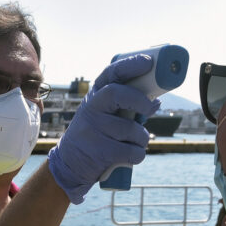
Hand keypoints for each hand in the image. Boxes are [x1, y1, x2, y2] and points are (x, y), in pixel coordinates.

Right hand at [47, 55, 159, 203]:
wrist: (69, 164)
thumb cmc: (96, 134)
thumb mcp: (104, 114)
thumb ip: (126, 105)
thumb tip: (156, 100)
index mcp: (96, 96)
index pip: (112, 73)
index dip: (131, 65)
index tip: (148, 61)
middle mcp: (92, 108)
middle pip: (117, 94)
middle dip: (140, 100)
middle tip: (151, 107)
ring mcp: (94, 130)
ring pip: (131, 129)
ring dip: (142, 138)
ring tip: (137, 142)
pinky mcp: (99, 151)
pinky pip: (131, 151)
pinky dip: (138, 155)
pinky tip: (133, 155)